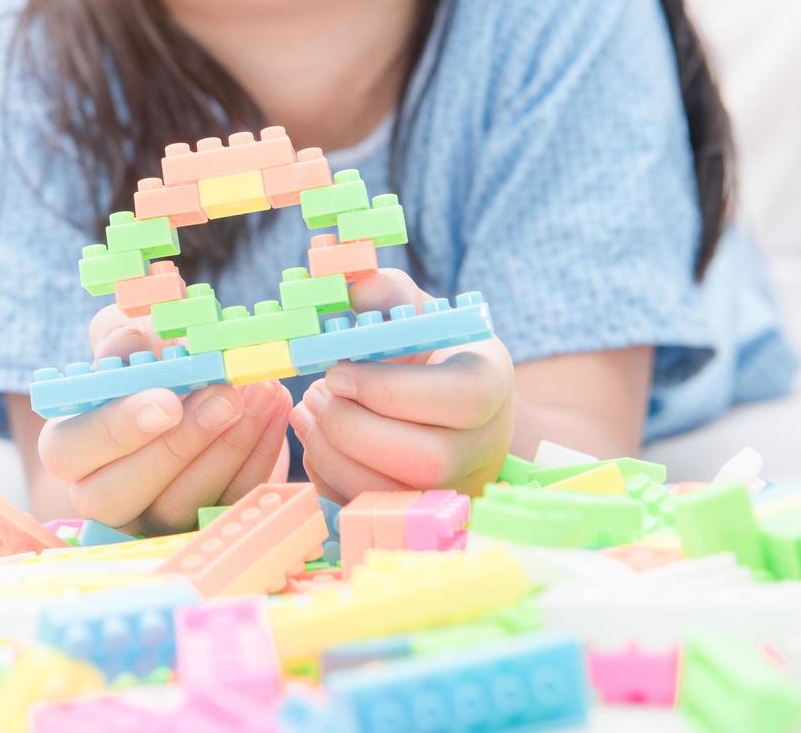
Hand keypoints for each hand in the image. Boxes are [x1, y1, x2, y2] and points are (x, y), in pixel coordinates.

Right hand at [38, 303, 292, 535]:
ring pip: (183, 505)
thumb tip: (131, 342)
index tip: (169, 402)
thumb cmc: (149, 361)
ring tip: (262, 392)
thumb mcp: (130, 338)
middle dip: (181, 446)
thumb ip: (121, 335)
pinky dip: (259, 457)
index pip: (71, 449)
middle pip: (122, 492)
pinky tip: (275, 411)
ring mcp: (150, 521)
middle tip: (226, 399)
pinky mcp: (201, 526)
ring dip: (230, 448)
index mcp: (68, 446)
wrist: (190, 389)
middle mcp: (100, 494)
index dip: (118, 428)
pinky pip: (230, 504)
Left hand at [289, 269, 513, 499]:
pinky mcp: (416, 512)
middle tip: (316, 394)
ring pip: (391, 495)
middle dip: (352, 428)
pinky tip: (317, 437)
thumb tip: (355, 289)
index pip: (460, 398)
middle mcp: (484, 446)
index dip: (389, 389)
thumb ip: (386, 292)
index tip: (338, 371)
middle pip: (426, 460)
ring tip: (309, 411)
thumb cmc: (427, 351)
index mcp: (491, 385)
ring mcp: (453, 488)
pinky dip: (327, 475)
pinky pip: (365, 509)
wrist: (448, 406)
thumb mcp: (415, 312)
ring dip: (331, 453)